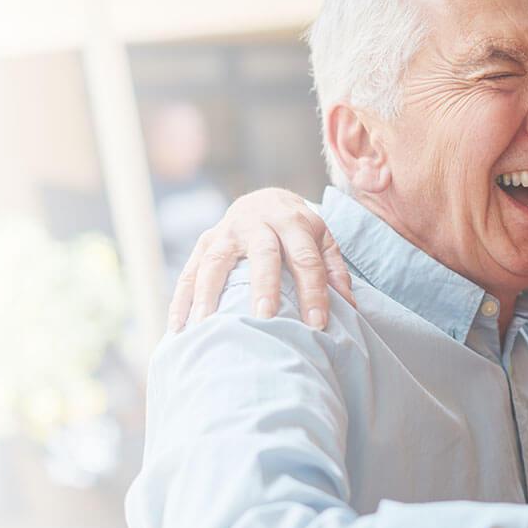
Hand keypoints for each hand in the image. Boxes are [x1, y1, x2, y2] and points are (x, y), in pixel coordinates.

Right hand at [168, 188, 353, 331]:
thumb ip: (334, 269)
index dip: (313, 291)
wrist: (264, 200)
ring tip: (205, 326)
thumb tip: (349, 306)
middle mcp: (258, 223)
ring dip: (209, 294)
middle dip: (264, 286)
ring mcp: (226, 232)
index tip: (317, 324)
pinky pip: (190, 271)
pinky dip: (182, 298)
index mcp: (293, 222)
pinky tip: (177, 326)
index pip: (306, 259)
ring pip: (216, 261)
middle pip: (262, 255)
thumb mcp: (322, 240)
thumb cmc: (297, 231)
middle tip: (264, 318)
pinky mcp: (204, 242)